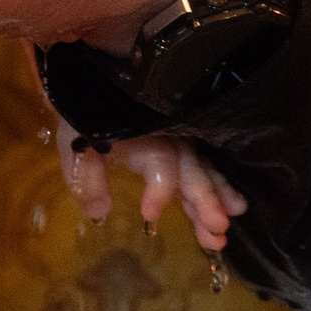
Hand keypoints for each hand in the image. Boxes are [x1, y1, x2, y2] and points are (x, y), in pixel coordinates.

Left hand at [52, 114, 248, 249]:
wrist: (96, 83)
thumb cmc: (85, 115)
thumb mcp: (77, 142)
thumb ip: (86, 176)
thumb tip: (99, 213)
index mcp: (141, 133)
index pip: (160, 161)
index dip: (159, 188)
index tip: (150, 215)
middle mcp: (167, 136)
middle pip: (191, 167)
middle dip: (206, 197)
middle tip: (218, 227)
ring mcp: (179, 141)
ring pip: (202, 169)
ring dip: (218, 196)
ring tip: (228, 223)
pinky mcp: (183, 148)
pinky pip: (204, 168)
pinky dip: (219, 187)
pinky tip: (233, 207)